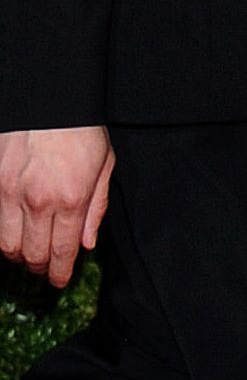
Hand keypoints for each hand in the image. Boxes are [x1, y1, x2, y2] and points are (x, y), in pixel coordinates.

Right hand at [0, 124, 113, 289]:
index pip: (61, 252)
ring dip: (17, 254)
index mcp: (70, 200)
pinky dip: (3, 232)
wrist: (49, 98)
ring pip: (6, 243)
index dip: (59, 273)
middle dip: (39, 268)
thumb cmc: (80, 130)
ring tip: (27, 252)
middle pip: (31, 254)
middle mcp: (38, 201)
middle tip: (44, 268)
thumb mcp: (104, 167)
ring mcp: (11, 191)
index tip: (58, 281)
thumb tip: (87, 244)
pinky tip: (14, 230)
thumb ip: (95, 209)